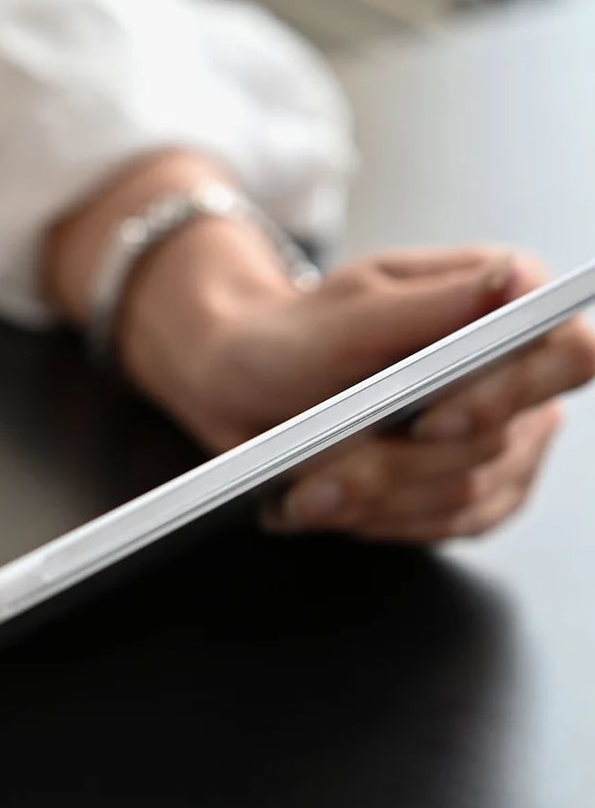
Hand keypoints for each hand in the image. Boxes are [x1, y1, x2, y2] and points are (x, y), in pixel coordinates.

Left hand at [121, 230, 594, 541]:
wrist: (244, 388)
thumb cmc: (295, 339)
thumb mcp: (347, 313)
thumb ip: (430, 302)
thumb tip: (511, 279)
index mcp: (506, 307)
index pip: (567, 357)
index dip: (509, 397)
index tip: (429, 422)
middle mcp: (517, 377)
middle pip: (494, 444)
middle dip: (394, 467)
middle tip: (317, 479)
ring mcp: (501, 442)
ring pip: (461, 495)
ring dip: (373, 501)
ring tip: (302, 495)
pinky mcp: (471, 495)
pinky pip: (443, 528)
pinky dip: (378, 523)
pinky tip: (326, 510)